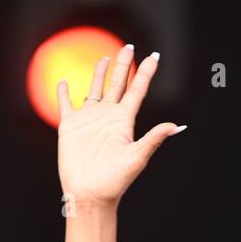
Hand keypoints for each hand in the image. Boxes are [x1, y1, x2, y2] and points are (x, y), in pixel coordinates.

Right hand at [56, 44, 184, 210]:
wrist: (90, 194)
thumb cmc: (115, 180)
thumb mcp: (137, 157)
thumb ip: (154, 139)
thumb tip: (176, 126)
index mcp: (124, 121)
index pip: (137, 90)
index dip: (145, 73)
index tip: (154, 56)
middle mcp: (108, 117)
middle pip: (117, 84)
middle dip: (123, 66)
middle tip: (128, 46)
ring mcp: (89, 121)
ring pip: (95, 90)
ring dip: (99, 75)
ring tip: (105, 59)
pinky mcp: (70, 127)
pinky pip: (66, 104)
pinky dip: (64, 93)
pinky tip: (65, 82)